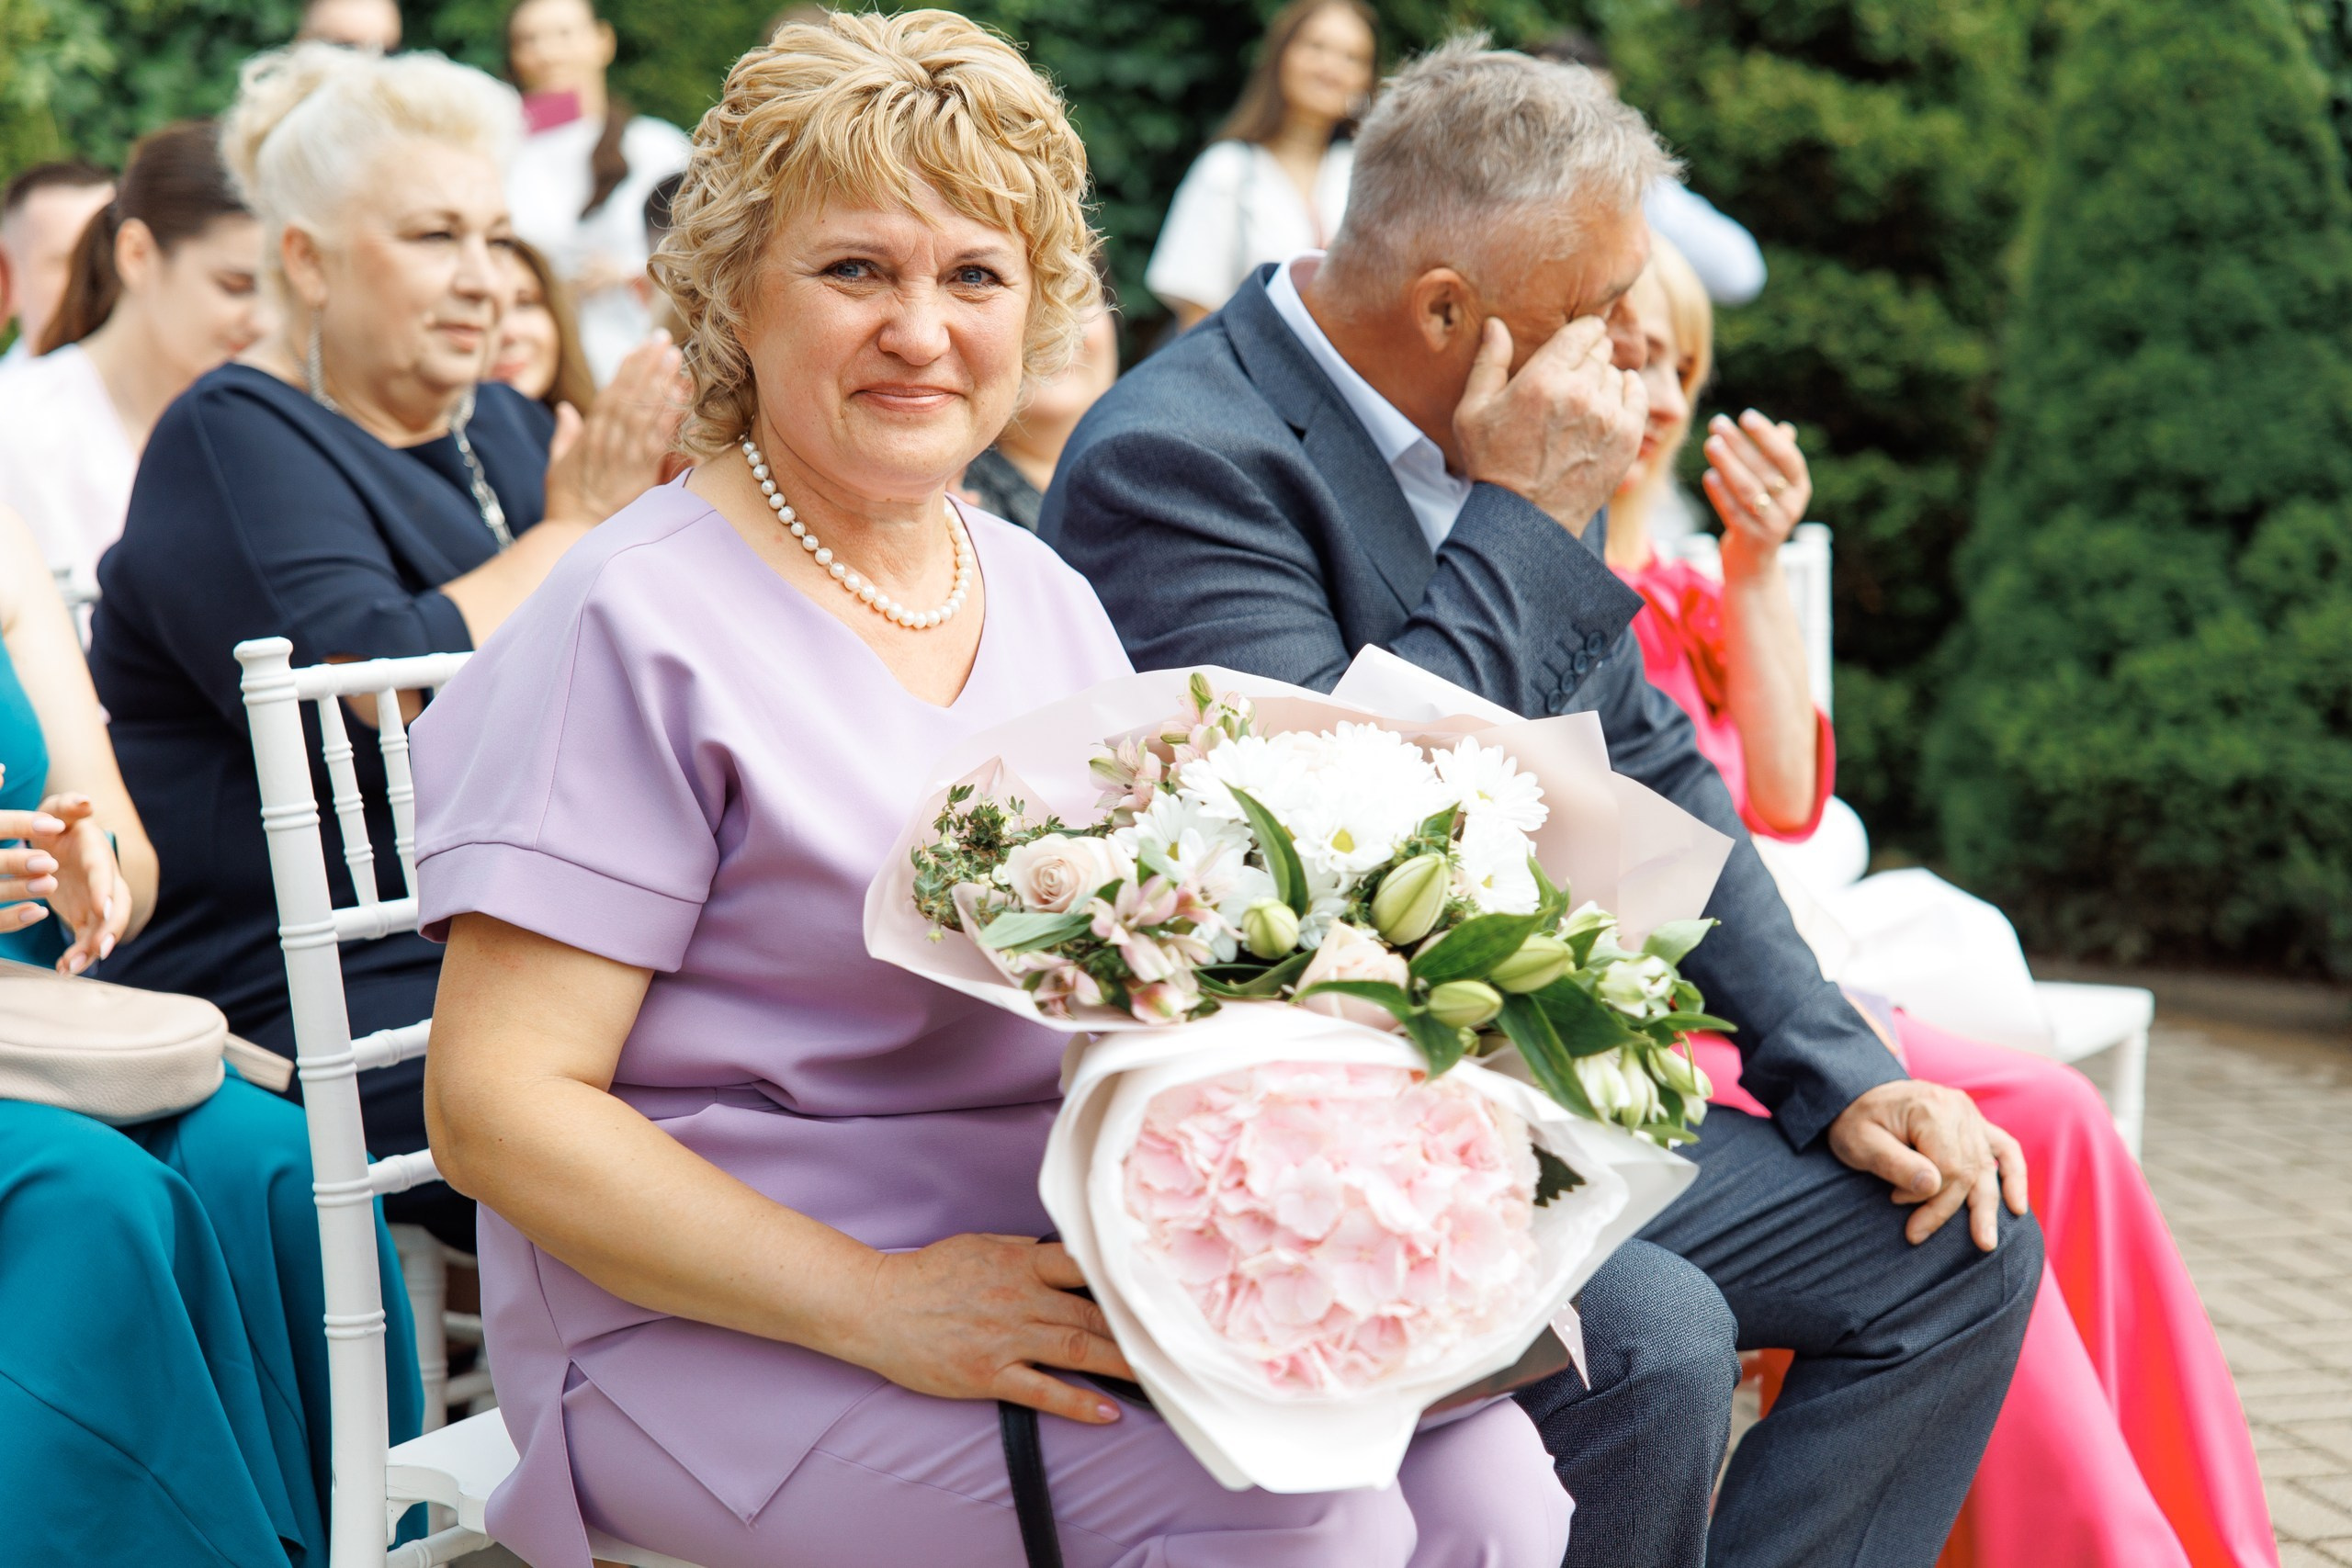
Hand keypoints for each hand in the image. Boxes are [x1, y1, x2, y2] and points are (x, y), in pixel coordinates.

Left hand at [0, 790, 128, 972]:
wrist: (58, 842)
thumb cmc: (54, 823)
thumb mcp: (55, 811)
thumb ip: (67, 806)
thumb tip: (85, 803)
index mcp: (96, 854)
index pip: (104, 873)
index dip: (105, 891)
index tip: (103, 909)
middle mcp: (105, 880)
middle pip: (117, 907)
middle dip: (111, 929)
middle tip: (101, 950)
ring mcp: (97, 901)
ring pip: (104, 929)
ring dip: (91, 950)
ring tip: (71, 967)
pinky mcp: (86, 916)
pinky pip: (86, 939)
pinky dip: (78, 955)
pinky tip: (63, 969)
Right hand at [543, 332, 688, 525]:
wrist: (570, 535)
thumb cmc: (564, 504)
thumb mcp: (557, 465)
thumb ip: (565, 435)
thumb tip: (566, 409)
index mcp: (588, 434)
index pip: (610, 392)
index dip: (627, 368)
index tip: (642, 346)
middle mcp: (606, 439)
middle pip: (629, 393)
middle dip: (647, 364)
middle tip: (664, 339)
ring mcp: (623, 454)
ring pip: (643, 409)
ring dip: (660, 381)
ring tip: (675, 356)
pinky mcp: (640, 472)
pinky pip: (658, 437)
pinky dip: (669, 414)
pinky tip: (682, 396)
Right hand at [838, 1233, 1134, 1425]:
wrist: (877, 1306)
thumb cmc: (928, 1274)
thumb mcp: (981, 1245)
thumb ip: (1025, 1250)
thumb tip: (1064, 1253)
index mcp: (1020, 1262)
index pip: (1086, 1265)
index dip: (1125, 1277)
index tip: (1158, 1289)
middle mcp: (1021, 1298)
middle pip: (1093, 1311)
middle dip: (1136, 1327)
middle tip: (1175, 1340)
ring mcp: (1006, 1338)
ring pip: (1077, 1348)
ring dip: (1122, 1363)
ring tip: (1158, 1376)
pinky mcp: (989, 1374)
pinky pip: (1043, 1391)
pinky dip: (1078, 1402)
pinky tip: (1107, 1412)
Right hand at [1453, 316, 1646, 534]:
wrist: (1525, 519)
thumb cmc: (1493, 465)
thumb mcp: (1472, 412)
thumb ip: (1488, 363)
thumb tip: (1497, 324)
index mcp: (1542, 380)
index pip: (1581, 332)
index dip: (1585, 328)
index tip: (1584, 332)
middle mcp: (1580, 393)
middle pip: (1600, 351)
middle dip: (1592, 353)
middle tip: (1581, 365)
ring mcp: (1607, 416)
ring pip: (1617, 374)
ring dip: (1606, 377)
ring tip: (1588, 394)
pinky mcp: (1626, 438)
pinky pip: (1638, 396)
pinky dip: (1630, 390)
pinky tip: (1617, 395)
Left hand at [1702, 410, 1809, 578]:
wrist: (1754, 564)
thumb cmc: (1762, 515)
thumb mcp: (1776, 490)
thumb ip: (1778, 461)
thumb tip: (1785, 428)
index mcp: (1799, 488)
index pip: (1787, 457)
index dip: (1768, 436)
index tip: (1746, 415)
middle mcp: (1791, 506)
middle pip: (1763, 470)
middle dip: (1739, 444)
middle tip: (1717, 423)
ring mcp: (1772, 524)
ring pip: (1748, 489)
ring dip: (1727, 463)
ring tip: (1710, 443)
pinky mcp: (1751, 539)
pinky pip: (1733, 511)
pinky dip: (1720, 492)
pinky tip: (1708, 474)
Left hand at [1827, 1080, 2028, 1250]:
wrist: (1854, 1097)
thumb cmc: (1854, 1123)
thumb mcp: (1859, 1142)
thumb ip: (1895, 1163)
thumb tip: (1932, 1187)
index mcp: (1931, 1108)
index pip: (1948, 1168)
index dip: (1927, 1197)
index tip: (1896, 1202)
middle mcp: (1958, 1108)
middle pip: (1969, 1171)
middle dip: (1948, 1209)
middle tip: (1919, 1235)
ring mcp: (1970, 1114)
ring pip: (1988, 1167)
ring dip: (1988, 1207)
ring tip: (1985, 1242)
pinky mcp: (1974, 1123)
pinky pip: (2005, 1149)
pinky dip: (2015, 1177)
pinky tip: (2017, 1207)